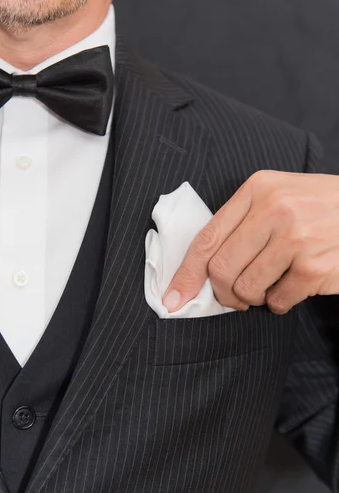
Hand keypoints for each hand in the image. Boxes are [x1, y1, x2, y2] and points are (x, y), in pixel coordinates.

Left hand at [162, 171, 338, 314]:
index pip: (207, 237)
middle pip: (221, 268)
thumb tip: (202, 267)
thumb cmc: (320, 209)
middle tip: (233, 298)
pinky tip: (292, 288)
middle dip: (221, 293)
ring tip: (268, 287)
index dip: (185, 273)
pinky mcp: (314, 266)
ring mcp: (296, 237)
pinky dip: (278, 303)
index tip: (172, 297)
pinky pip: (277, 301)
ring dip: (252, 299)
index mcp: (258, 189)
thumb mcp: (280, 196)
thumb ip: (243, 222)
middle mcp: (274, 209)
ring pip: (246, 288)